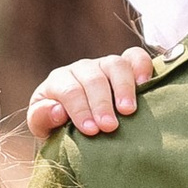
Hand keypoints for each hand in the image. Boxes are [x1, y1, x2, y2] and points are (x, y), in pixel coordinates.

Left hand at [26, 49, 156, 139]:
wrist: (74, 127)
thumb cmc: (58, 129)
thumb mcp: (42, 128)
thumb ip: (41, 118)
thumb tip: (58, 110)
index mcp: (58, 81)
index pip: (69, 91)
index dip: (80, 109)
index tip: (92, 130)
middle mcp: (81, 69)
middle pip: (93, 79)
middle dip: (101, 104)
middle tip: (110, 127)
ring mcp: (104, 65)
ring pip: (115, 65)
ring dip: (123, 87)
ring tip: (128, 111)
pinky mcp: (126, 67)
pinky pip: (135, 57)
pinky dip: (142, 66)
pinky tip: (145, 84)